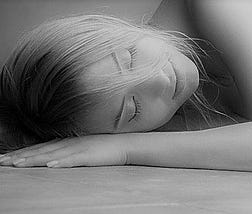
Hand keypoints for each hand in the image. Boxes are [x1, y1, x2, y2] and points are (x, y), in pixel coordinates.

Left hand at [0, 134, 129, 167]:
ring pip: (52, 154)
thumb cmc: (103, 146)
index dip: (22, 153)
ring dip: (34, 159)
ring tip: (18, 164)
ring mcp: (78, 149)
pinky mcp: (89, 155)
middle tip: (2, 162)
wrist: (123, 143)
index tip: (6, 158)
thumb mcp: (81, 147)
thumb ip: (67, 150)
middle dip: (20, 156)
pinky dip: (61, 162)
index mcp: (65, 143)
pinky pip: (73, 159)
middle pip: (41, 151)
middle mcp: (68, 144)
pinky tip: (50, 165)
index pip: (40, 148)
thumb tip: (51, 158)